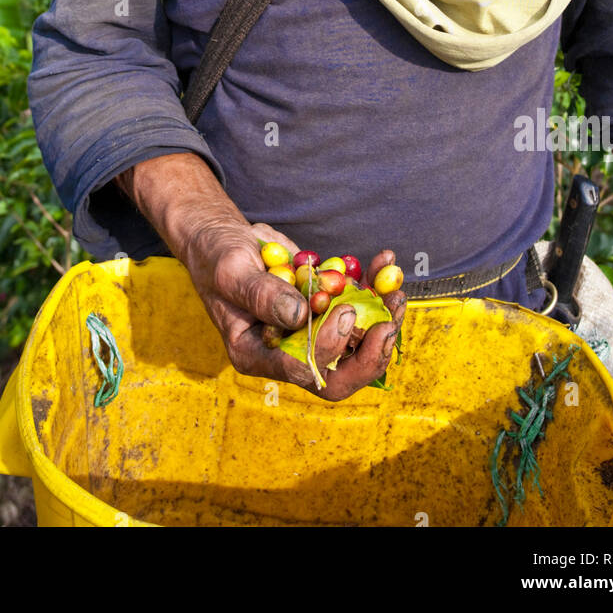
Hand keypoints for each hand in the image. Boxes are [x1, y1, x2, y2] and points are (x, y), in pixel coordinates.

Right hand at [184, 219, 405, 400]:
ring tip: (395, 289)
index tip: (343, 312)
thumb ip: (262, 294)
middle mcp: (288, 351)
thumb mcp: (232, 272)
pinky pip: (358, 306)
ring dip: (384, 319)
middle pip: (339, 373)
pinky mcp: (324, 307)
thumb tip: (300, 316)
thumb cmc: (217, 257)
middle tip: (387, 321)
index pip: (303, 371)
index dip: (330, 349)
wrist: (224, 239)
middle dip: (370, 352)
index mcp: (258, 354)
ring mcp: (310, 330)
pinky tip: (383, 261)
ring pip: (358, 343)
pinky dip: (376, 286)